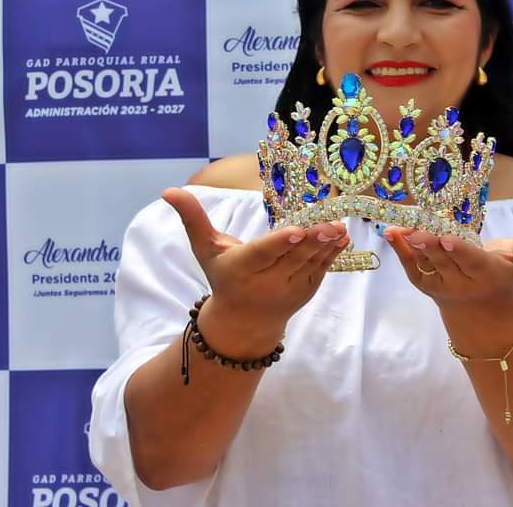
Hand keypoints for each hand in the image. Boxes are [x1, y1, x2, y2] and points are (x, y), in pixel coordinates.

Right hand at [162, 187, 348, 327]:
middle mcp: (267, 283)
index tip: (299, 231)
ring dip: (327, 246)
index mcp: (241, 270)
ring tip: (340, 226)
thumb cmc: (223, 276)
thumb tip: (169, 190)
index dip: (282, 243)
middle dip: (313, 241)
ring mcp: (290, 290)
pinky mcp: (306, 291)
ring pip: (310, 264)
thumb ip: (192, 218)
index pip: (263, 254)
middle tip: (331, 223)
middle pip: (293, 258)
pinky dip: (333, 254)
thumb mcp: (205, 249)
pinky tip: (343, 237)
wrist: (243, 321)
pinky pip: (321, 270)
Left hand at [383, 223, 512, 306]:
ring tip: (399, 229)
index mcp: (486, 273)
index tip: (446, 237)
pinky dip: (400, 250)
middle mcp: (460, 280)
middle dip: (431, 246)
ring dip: (411, 248)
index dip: (459, 249)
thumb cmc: (505, 274)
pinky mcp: (423, 281)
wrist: (479, 307)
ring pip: (424, 264)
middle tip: (418, 231)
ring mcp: (439, 282)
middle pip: (444, 261)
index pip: (471, 260)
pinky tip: (390, 232)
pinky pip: (410, 266)